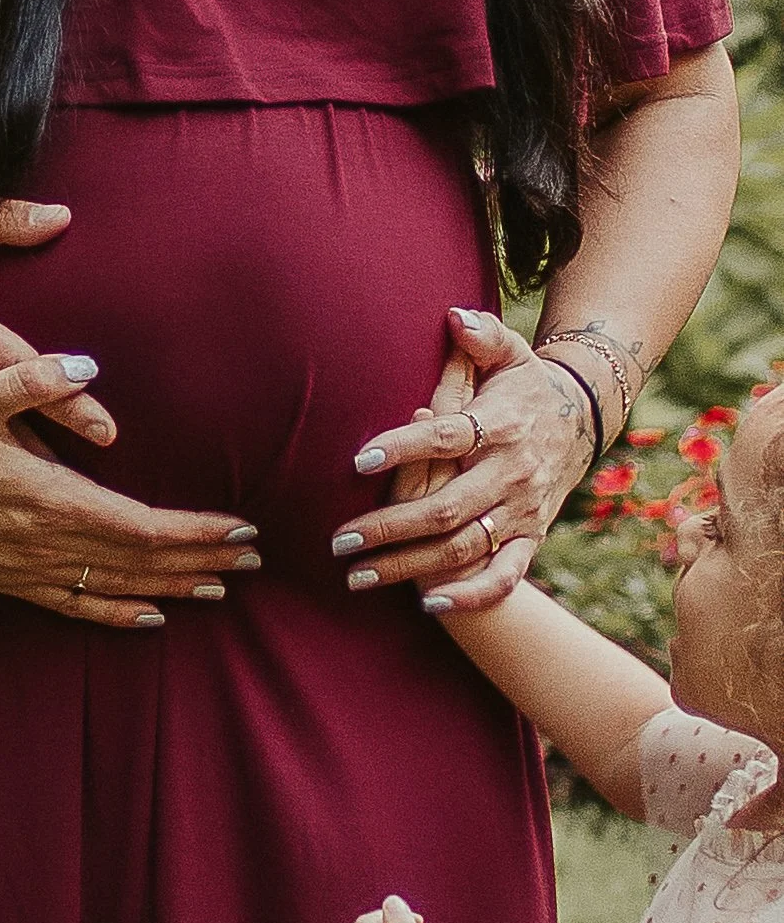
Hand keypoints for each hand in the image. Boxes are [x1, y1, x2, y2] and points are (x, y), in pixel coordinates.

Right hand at [0, 354, 261, 627]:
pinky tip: (149, 615)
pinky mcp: (5, 578)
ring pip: (113, 588)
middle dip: (200, 560)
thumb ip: (30, 379)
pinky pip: (73, 607)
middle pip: (138, 562)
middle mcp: (39, 542)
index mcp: (43, 497)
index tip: (240, 529)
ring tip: (220, 587)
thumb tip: (86, 368)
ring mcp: (22, 567)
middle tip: (254, 559)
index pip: (139, 525)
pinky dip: (116, 614)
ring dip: (170, 587)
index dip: (193, 531)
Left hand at [331, 308, 593, 611]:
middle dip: (390, 527)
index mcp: (501, 425)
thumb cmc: (524, 387)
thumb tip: (453, 317)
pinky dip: (471, 597)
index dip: (404, 449)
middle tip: (339, 539)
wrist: (583, 423)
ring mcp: (522, 511)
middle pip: (447, 507)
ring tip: (356, 576)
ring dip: (408, 567)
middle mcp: (512, 473)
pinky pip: (505, 577)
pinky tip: (428, 606)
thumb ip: (481, 338)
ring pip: (462, 548)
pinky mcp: (531, 539)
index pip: (447, 438)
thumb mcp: (512, 354)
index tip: (358, 460)